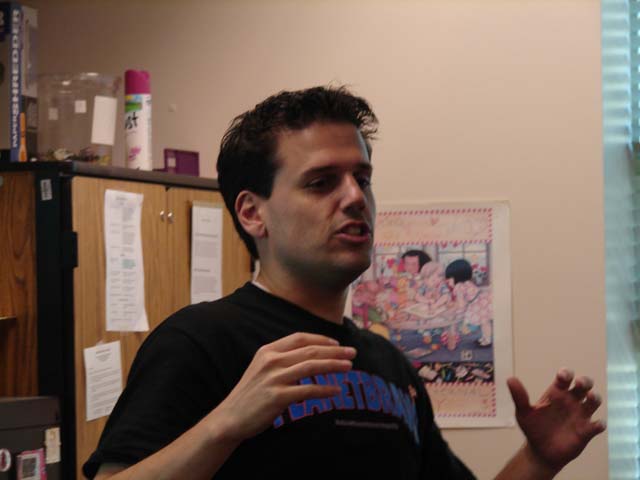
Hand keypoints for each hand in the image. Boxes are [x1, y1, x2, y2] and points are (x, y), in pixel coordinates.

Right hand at [213, 332, 355, 442]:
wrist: (230, 418)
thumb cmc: (250, 395)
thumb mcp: (261, 369)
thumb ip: (281, 359)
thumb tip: (309, 356)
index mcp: (268, 351)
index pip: (300, 338)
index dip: (321, 339)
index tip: (336, 343)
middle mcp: (271, 361)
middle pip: (310, 350)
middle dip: (334, 350)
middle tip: (352, 352)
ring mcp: (274, 378)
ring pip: (312, 366)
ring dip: (334, 365)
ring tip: (349, 367)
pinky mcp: (278, 397)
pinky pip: (308, 390)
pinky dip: (325, 389)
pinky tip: (336, 391)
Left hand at [507, 369, 605, 472]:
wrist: (540, 452)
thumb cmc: (533, 428)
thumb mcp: (523, 413)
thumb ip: (519, 397)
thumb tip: (510, 379)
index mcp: (556, 393)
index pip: (564, 378)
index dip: (566, 373)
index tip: (563, 376)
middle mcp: (570, 401)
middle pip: (583, 385)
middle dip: (585, 381)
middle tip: (580, 384)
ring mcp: (579, 415)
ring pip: (593, 401)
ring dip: (595, 397)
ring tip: (590, 398)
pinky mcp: (586, 431)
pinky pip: (597, 425)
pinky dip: (599, 424)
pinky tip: (595, 425)